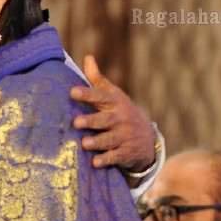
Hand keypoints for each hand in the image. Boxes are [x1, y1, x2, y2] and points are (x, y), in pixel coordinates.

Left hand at [70, 55, 154, 172]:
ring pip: (110, 139)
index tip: (72, 92)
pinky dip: (106, 160)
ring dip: (98, 142)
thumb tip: (87, 57)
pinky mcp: (126, 153)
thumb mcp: (113, 95)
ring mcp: (124, 136)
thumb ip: (97, 79)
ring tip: (84, 143)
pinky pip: (116, 157)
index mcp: (115, 103)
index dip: (87, 94)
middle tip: (76, 123)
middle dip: (91, 121)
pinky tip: (95, 163)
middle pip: (105, 120)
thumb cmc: (120, 112)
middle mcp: (120, 119)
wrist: (148, 138)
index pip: (100, 97)